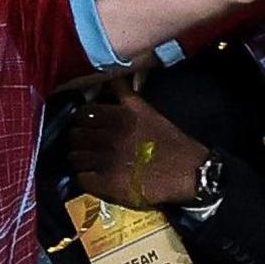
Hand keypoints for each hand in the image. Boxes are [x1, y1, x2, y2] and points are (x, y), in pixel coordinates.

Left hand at [69, 85, 208, 208]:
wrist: (189, 173)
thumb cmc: (170, 141)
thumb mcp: (148, 110)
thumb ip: (124, 96)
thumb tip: (106, 80)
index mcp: (120, 116)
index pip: (82, 113)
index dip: (82, 120)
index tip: (87, 125)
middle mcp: (111, 136)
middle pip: (75, 135)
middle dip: (78, 140)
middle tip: (86, 145)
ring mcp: (108, 160)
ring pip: (75, 157)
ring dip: (80, 159)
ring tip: (89, 162)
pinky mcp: (108, 183)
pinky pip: (81, 178)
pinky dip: (85, 177)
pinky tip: (94, 177)